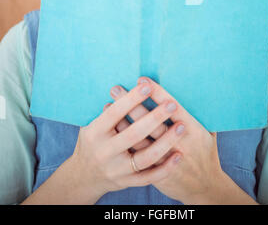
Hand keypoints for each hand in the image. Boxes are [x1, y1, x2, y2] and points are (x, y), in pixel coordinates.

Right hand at [70, 79, 183, 200]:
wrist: (84, 176)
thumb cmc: (93, 141)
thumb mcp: (92, 124)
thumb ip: (109, 111)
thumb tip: (127, 87)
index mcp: (94, 133)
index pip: (114, 113)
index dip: (131, 99)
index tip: (148, 86)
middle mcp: (104, 152)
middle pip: (134, 134)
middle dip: (155, 118)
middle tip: (171, 104)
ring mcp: (116, 170)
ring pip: (145, 157)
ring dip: (166, 142)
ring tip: (181, 127)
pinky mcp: (126, 182)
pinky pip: (149, 177)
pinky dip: (165, 168)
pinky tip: (179, 155)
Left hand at [109, 77, 256, 204]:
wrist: (204, 188)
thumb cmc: (206, 154)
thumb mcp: (209, 133)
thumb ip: (201, 115)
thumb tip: (196, 89)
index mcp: (194, 132)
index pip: (173, 108)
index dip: (157, 93)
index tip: (143, 80)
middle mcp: (178, 146)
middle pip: (150, 122)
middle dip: (132, 104)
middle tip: (117, 88)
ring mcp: (164, 160)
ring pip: (139, 139)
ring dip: (123, 120)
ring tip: (109, 103)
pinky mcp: (154, 172)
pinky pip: (134, 153)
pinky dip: (122, 138)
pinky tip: (112, 126)